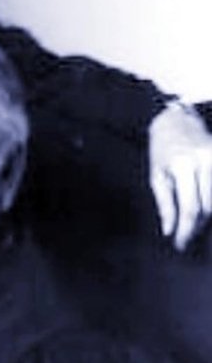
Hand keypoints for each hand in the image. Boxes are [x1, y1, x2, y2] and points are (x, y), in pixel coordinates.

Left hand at [149, 101, 211, 249]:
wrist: (177, 119)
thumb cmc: (162, 149)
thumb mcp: (156, 176)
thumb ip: (165, 204)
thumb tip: (170, 230)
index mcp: (182, 166)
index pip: (189, 208)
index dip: (186, 230)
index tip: (179, 244)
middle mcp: (204, 161)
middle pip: (206, 207)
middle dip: (195, 225)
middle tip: (184, 234)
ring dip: (204, 215)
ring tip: (190, 219)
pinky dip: (210, 201)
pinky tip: (201, 205)